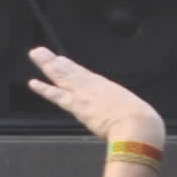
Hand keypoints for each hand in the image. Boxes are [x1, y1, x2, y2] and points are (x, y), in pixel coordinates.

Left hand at [24, 46, 166, 149]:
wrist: (139, 126)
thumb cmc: (142, 123)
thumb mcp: (135, 113)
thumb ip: (126, 114)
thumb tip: (129, 119)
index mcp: (109, 89)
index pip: (85, 76)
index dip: (71, 69)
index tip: (60, 60)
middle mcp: (94, 88)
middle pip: (70, 72)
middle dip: (55, 61)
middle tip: (40, 51)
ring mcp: (85, 95)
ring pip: (62, 77)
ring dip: (48, 66)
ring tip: (36, 54)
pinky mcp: (78, 106)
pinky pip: (57, 96)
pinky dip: (45, 89)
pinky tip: (33, 83)